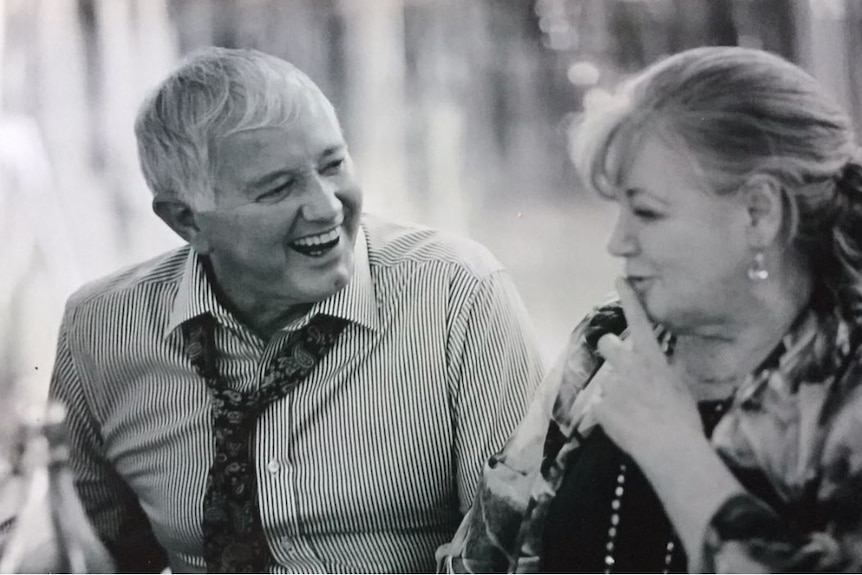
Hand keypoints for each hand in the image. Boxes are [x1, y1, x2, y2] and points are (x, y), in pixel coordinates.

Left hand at [593, 277, 701, 460]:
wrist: (672, 450)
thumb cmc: (683, 422)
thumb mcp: (679, 388)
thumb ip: (661, 374)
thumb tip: (654, 376)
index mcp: (652, 359)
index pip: (639, 320)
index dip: (628, 297)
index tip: (619, 279)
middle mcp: (629, 365)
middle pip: (607, 344)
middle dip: (609, 351)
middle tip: (623, 372)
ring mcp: (612, 385)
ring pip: (605, 382)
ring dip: (614, 394)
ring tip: (633, 413)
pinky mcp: (600, 406)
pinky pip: (600, 409)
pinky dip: (609, 419)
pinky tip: (626, 429)